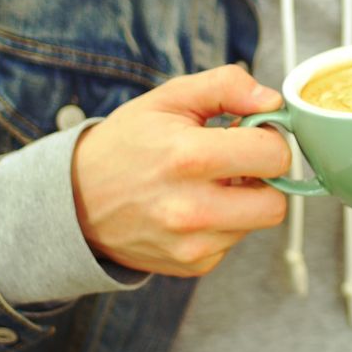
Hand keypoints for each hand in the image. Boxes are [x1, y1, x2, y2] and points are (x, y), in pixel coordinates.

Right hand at [72, 65, 291, 276]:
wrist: (74, 200)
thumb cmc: (126, 144)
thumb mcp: (169, 98)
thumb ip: (227, 87)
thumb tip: (272, 99)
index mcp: (189, 157)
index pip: (274, 156)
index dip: (269, 139)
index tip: (249, 134)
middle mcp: (192, 209)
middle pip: (277, 203)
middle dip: (266, 178)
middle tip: (240, 162)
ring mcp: (192, 244)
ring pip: (257, 222)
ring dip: (245, 200)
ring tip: (209, 182)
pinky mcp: (193, 265)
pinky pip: (234, 241)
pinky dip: (225, 222)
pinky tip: (196, 205)